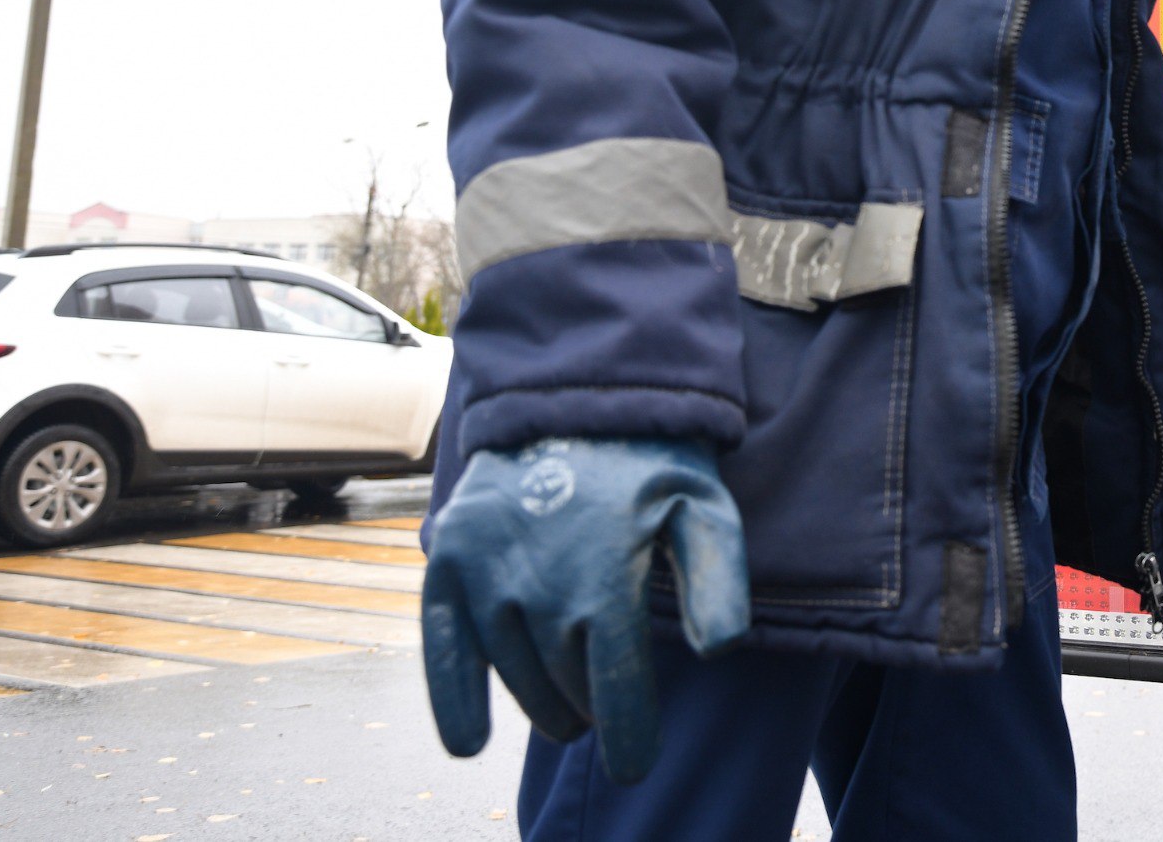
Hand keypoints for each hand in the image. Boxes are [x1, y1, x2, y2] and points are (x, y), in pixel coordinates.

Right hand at [422, 436, 748, 782]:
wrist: (577, 395)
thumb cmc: (653, 465)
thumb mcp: (704, 510)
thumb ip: (718, 582)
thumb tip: (719, 652)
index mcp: (606, 578)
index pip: (616, 692)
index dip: (628, 740)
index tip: (636, 767)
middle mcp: (540, 585)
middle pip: (567, 688)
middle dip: (592, 707)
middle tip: (605, 706)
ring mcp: (487, 574)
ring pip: (515, 675)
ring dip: (543, 700)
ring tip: (567, 702)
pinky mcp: (449, 561)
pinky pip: (443, 649)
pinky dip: (453, 701)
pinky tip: (469, 742)